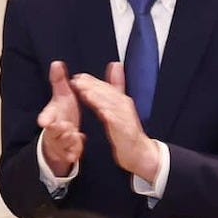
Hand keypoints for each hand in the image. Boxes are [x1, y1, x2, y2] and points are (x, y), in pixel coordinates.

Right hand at [37, 61, 84, 175]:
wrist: (62, 137)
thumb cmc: (63, 114)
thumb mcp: (62, 97)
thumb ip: (59, 82)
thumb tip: (57, 63)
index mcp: (52, 115)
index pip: (46, 116)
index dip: (46, 118)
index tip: (44, 121)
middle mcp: (54, 129)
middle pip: (53, 130)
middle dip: (58, 129)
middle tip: (66, 127)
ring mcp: (60, 142)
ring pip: (62, 142)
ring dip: (68, 140)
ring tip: (73, 135)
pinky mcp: (67, 153)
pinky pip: (69, 154)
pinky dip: (72, 152)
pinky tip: (76, 152)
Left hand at [71, 63, 159, 183]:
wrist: (140, 152)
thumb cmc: (127, 130)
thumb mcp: (122, 106)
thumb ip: (117, 86)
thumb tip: (116, 65)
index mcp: (121, 100)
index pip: (105, 87)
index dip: (92, 81)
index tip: (78, 76)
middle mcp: (124, 106)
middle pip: (107, 93)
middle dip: (92, 86)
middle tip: (77, 81)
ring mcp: (125, 118)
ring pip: (111, 104)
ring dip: (98, 97)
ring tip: (84, 92)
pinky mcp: (126, 130)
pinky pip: (117, 121)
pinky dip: (109, 114)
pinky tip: (101, 111)